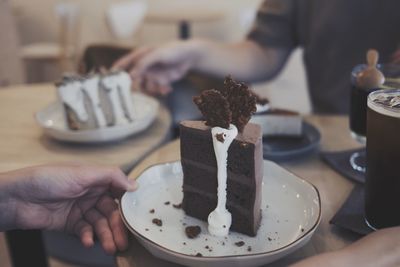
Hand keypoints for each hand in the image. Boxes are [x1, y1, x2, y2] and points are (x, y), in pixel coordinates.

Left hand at [3, 163, 136, 253]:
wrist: (17, 198)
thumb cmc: (47, 179)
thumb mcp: (82, 173)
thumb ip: (110, 177)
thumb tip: (134, 184)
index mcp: (95, 178)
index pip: (118, 191)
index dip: (128, 203)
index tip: (137, 215)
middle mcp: (90, 194)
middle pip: (111, 211)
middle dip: (117, 226)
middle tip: (124, 240)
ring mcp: (80, 209)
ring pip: (99, 224)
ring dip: (105, 235)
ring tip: (109, 247)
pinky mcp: (70, 224)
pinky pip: (85, 232)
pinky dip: (88, 237)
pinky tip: (87, 241)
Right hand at [113, 41, 201, 94]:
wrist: (190, 56)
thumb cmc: (173, 50)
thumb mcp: (156, 54)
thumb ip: (143, 64)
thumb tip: (131, 76)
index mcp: (141, 55)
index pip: (125, 63)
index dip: (116, 71)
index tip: (109, 80)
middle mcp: (145, 66)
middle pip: (135, 79)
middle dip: (137, 86)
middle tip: (136, 93)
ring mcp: (153, 74)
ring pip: (146, 87)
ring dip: (153, 89)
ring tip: (162, 86)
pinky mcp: (161, 81)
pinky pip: (157, 89)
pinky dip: (162, 90)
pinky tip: (168, 89)